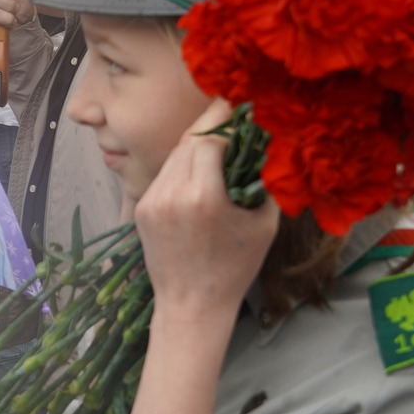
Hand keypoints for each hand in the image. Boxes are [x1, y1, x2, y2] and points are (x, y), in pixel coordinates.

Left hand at [134, 100, 278, 321]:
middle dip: (211, 125)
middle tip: (231, 115)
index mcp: (204, 197)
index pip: (211, 136)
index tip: (242, 108)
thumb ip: (266, 180)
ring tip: (218, 142)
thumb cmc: (235, 268)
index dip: (226, 119)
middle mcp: (172, 194)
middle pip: (190, 139)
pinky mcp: (141, 208)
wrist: (191, 306)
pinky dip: (182, 167)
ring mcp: (152, 201)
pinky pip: (164, 174)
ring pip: (174, 155)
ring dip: (196, 144)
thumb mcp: (264, 224)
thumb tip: (272, 144)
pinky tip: (199, 172)